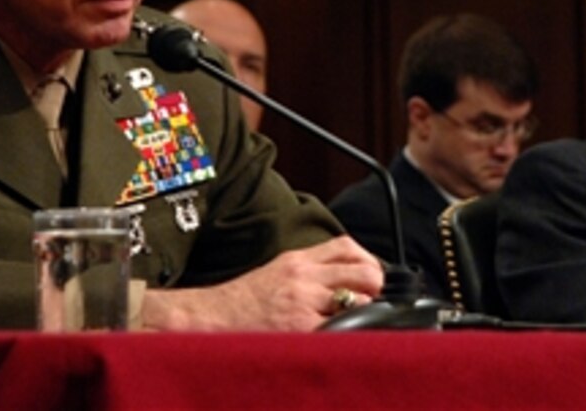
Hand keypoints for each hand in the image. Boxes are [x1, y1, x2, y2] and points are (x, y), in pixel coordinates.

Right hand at [141, 236, 383, 330]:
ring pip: (358, 298)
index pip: (346, 247)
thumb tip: (342, 282)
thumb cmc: (241, 302)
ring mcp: (303, 301)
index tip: (371, 277)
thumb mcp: (276, 272)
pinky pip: (340, 327)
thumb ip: (307, 272)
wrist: (209, 319)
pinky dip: (349, 332)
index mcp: (297, 259)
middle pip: (362, 270)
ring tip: (360, 321)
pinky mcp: (300, 327)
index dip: (368, 261)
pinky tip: (343, 338)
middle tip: (373, 300)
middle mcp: (303, 276)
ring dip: (366, 310)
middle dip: (376, 286)